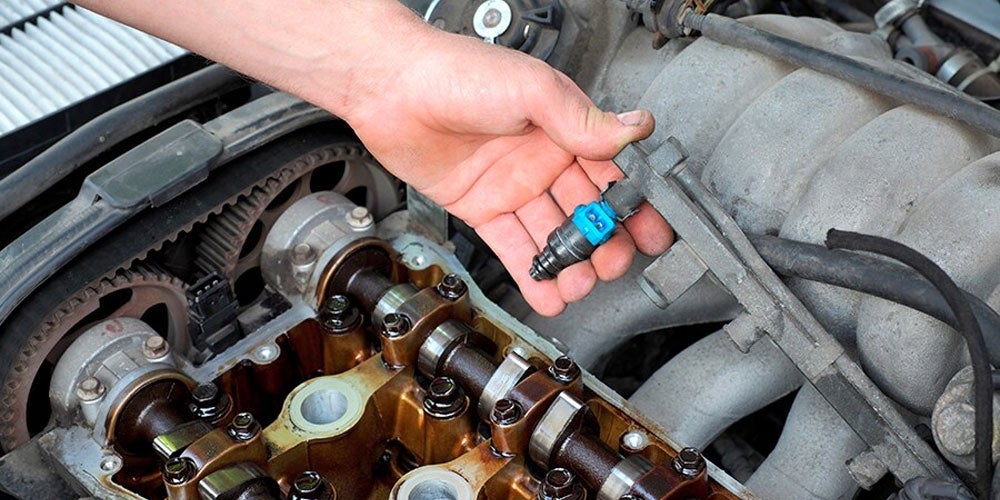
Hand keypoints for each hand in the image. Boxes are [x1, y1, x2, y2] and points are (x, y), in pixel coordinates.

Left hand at [344, 22, 672, 315]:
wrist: (392, 88)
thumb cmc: (457, 72)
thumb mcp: (531, 89)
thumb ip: (581, 118)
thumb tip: (632, 130)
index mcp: (563, 127)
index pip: (612, 171)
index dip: (634, 204)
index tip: (652, 231)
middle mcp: (542, 157)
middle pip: (585, 210)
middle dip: (604, 242)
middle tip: (614, 265)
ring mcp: (512, 185)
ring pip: (551, 233)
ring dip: (570, 263)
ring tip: (581, 285)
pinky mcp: (481, 207)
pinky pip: (513, 245)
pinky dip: (531, 272)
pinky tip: (548, 292)